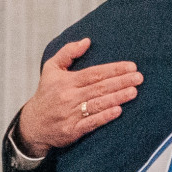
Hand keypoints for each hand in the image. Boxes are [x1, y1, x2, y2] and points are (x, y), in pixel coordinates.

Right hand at [16, 38, 142, 156]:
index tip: (131, 66)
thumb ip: (68, 52)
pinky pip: (91, 122)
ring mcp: (70, 114)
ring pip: (97, 104)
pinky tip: (118, 111)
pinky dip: (105, 116)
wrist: (33, 124)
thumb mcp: (51, 69)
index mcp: (66, 81)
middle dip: (121, 82)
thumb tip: (87, 41)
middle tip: (139, 78)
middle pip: (99, 87)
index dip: (113, 69)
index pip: (94, 73)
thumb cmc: (46, 94)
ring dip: (117, 97)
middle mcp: (69, 97)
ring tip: (133, 92)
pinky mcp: (72, 130)